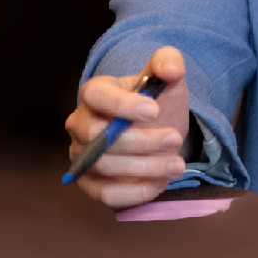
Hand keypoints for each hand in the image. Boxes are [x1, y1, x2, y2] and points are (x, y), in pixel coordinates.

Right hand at [65, 46, 191, 209]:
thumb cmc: (158, 103)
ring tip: (177, 164)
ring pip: (104, 166)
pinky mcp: (90, 183)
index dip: (122, 104)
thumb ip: (169, 63)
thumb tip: (171, 69)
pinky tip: (161, 182)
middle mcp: (80, 124)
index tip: (155, 110)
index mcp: (95, 93)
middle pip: (98, 136)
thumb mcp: (167, 79)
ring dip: (146, 167)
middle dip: (141, 141)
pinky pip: (105, 194)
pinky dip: (136, 192)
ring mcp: (82, 155)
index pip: (95, 95)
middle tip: (175, 139)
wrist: (159, 132)